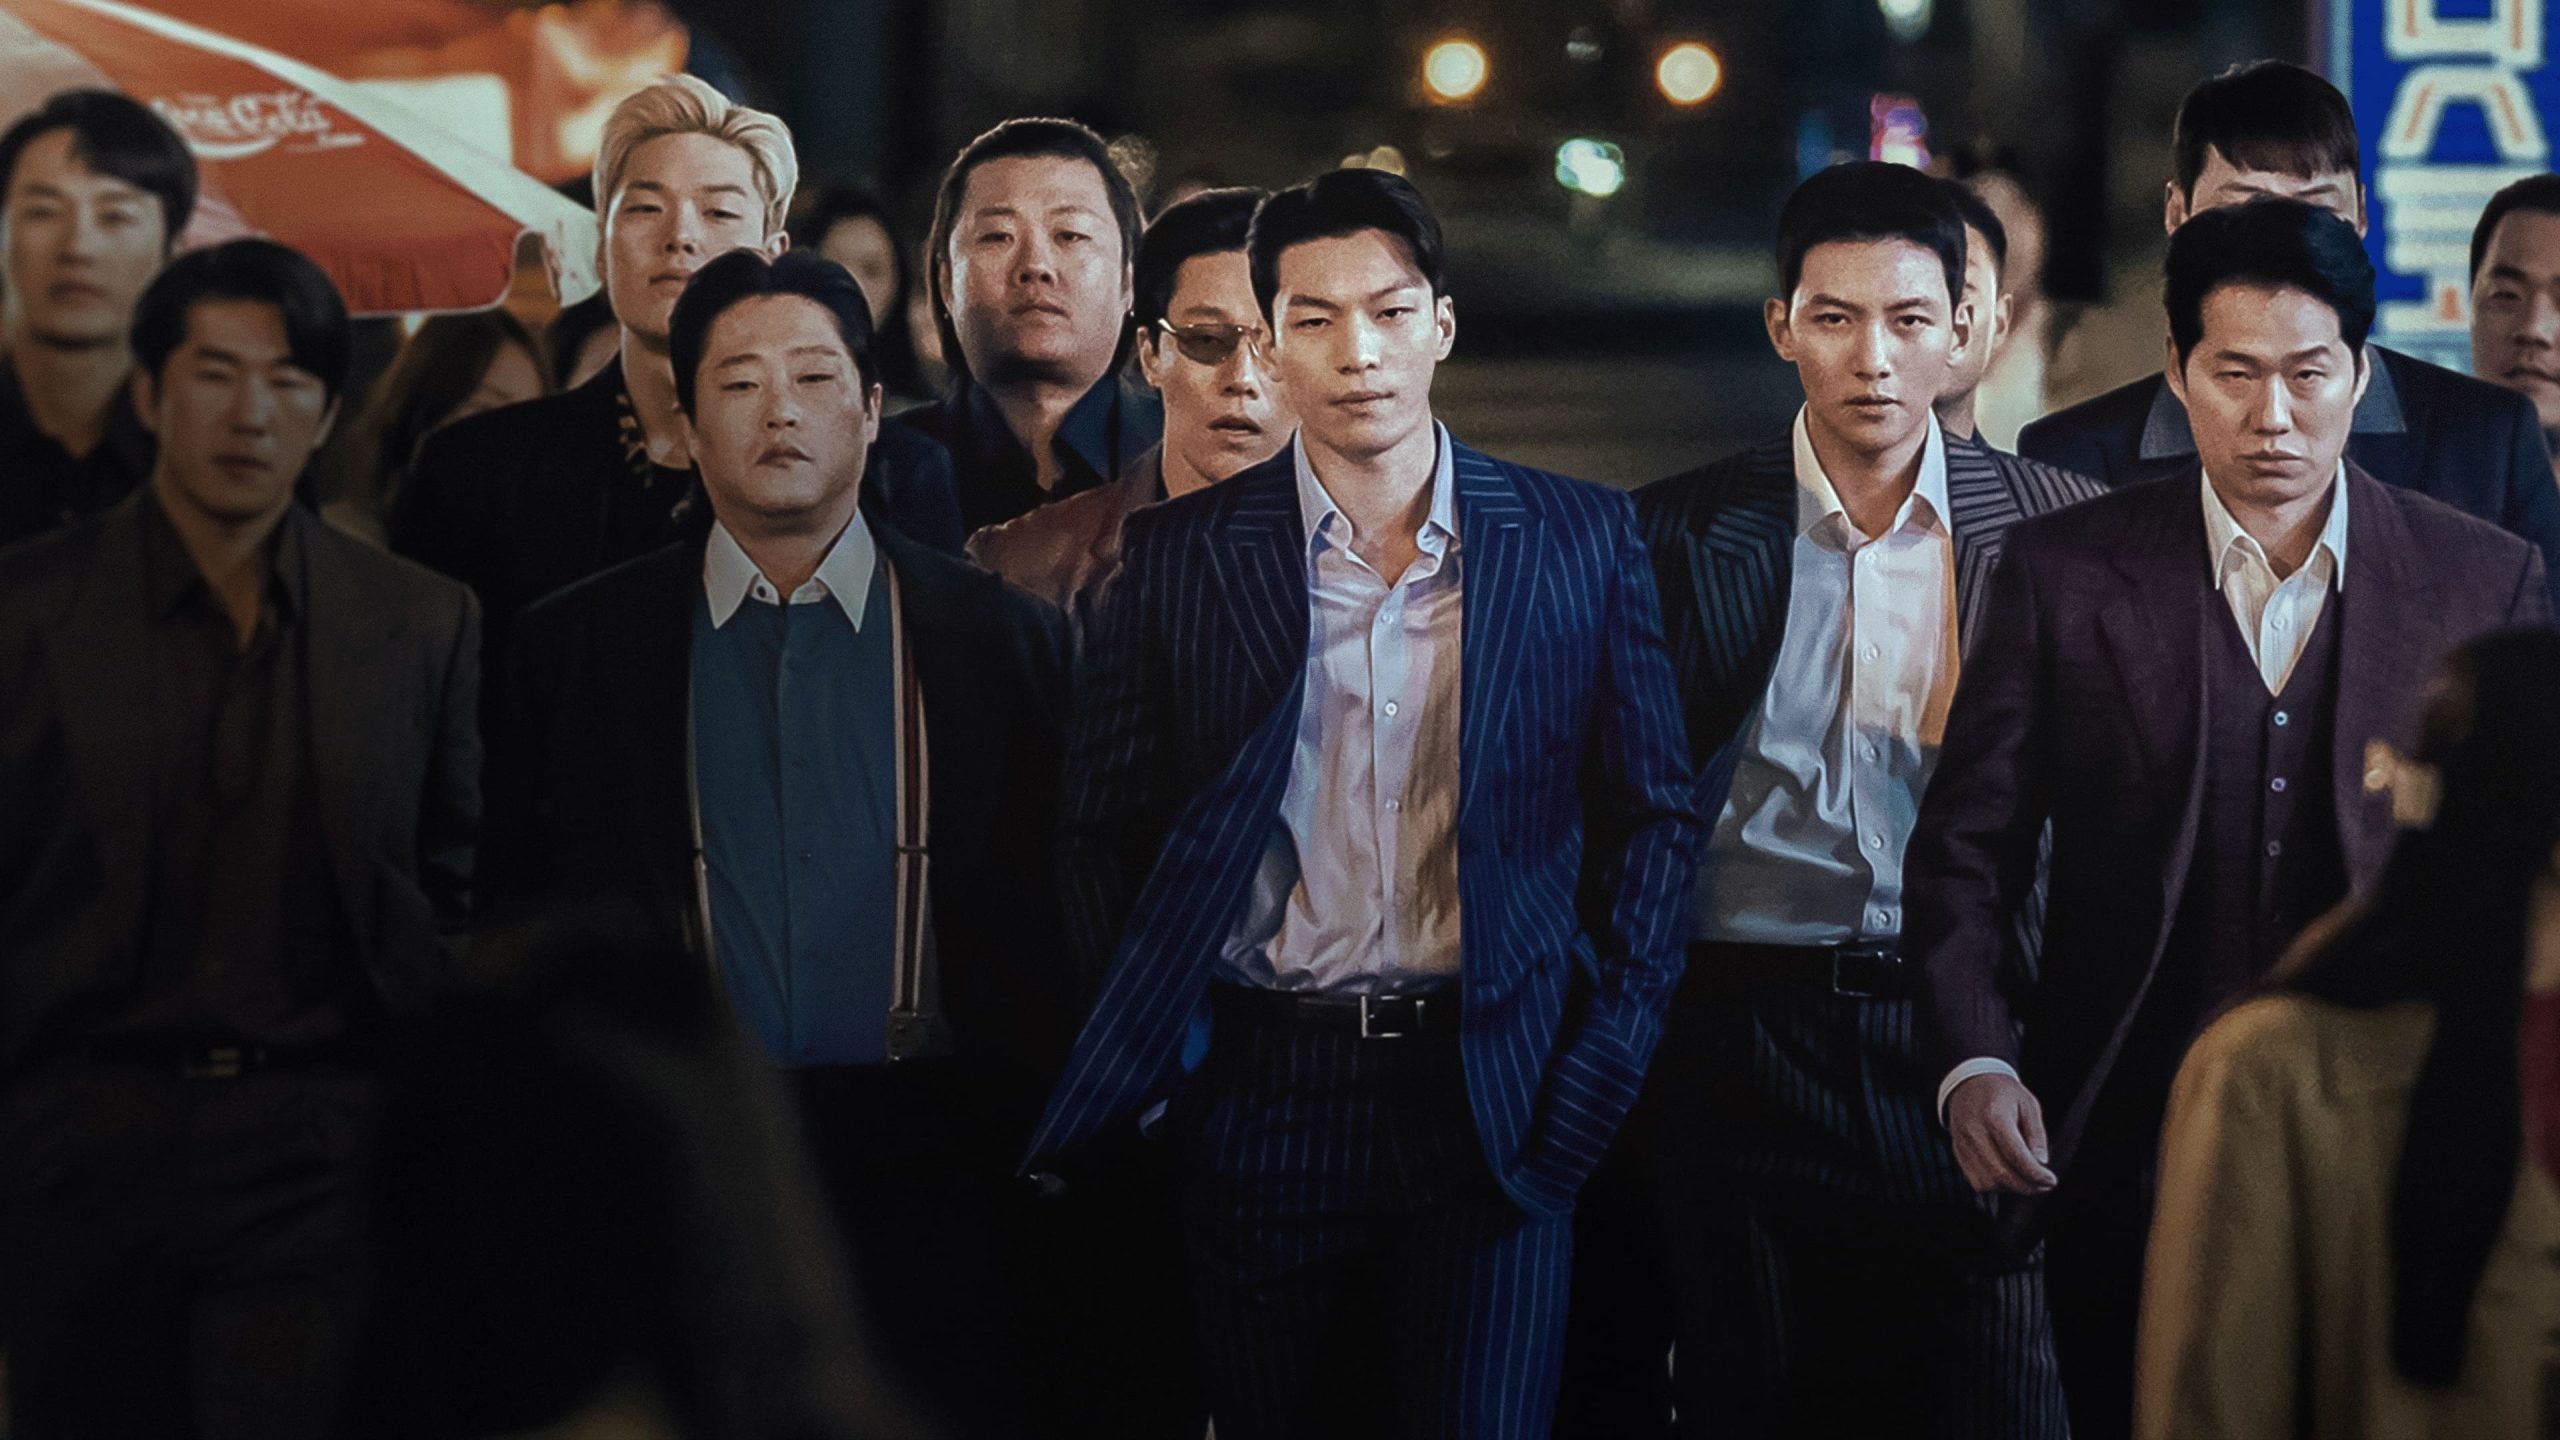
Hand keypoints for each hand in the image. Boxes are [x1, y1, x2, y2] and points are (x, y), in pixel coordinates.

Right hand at [1947, 1073, 2057, 1194]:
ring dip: (2010, 1188)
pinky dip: (1995, 1186)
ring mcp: (1963, 1145)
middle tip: (2042, 1185)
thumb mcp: (2028, 1103)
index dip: (2036, 1174)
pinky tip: (2008, 1177)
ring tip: (2026, 1181)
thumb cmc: (2001, 1092)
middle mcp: (1975, 1133)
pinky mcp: (1958, 1153)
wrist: (1969, 1083)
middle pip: (2001, 1174)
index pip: (2016, 1156)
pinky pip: (1975, 1181)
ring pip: (1987, 1183)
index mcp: (1995, 1116)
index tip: (2050, 1180)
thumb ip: (2036, 1133)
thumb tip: (2041, 1162)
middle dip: (2027, 1187)